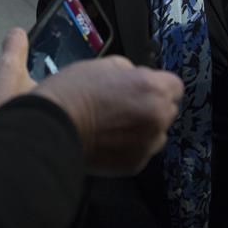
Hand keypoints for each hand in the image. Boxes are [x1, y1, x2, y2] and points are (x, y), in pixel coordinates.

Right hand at [33, 56, 182, 175]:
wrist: (53, 126)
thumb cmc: (73, 91)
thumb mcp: (101, 64)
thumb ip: (128, 70)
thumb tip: (134, 77)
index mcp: (151, 88)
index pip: (174, 85)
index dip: (157, 83)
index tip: (142, 85)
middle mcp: (156, 117)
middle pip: (167, 109)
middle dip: (151, 105)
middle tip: (123, 103)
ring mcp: (147, 143)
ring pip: (156, 132)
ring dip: (143, 127)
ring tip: (114, 123)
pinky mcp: (135, 163)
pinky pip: (141, 150)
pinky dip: (130, 145)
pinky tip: (108, 137)